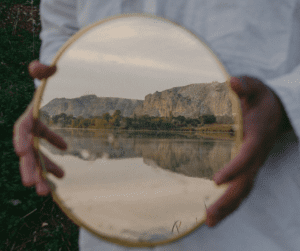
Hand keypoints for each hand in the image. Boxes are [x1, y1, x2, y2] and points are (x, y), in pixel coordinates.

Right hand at [13, 60, 66, 195]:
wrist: (47, 84)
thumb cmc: (48, 77)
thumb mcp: (46, 71)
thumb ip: (42, 70)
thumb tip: (38, 67)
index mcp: (28, 114)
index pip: (22, 128)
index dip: (22, 139)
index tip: (24, 152)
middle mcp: (29, 128)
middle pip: (28, 151)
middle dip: (30, 168)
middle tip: (35, 186)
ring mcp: (35, 134)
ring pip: (37, 157)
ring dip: (43, 173)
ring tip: (51, 191)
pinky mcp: (42, 136)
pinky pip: (47, 152)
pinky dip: (52, 162)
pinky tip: (62, 174)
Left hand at [206, 76, 292, 226]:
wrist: (277, 110)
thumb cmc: (262, 99)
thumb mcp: (256, 87)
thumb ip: (246, 85)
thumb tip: (233, 82)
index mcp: (257, 136)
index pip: (246, 156)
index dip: (234, 168)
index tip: (216, 179)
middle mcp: (256, 155)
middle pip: (244, 183)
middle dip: (228, 201)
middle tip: (208, 217)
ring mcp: (253, 163)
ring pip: (243, 190)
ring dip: (228, 207)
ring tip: (209, 222)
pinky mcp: (248, 167)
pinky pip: (241, 187)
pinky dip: (230, 202)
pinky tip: (216, 212)